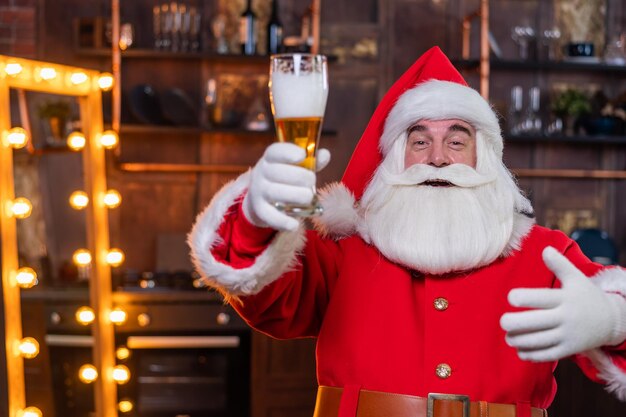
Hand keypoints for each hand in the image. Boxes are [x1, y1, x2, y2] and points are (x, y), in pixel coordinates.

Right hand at [242, 142, 329, 230]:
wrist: (261, 199)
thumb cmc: (284, 178)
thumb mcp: (295, 167)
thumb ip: (311, 162)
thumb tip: (325, 155)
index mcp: (270, 158)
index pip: (275, 151)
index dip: (289, 152)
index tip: (302, 155)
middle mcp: (261, 173)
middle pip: (278, 172)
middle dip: (301, 177)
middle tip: (312, 182)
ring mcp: (258, 192)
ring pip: (275, 193)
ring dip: (296, 196)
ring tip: (309, 198)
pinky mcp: (260, 210)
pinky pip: (269, 216)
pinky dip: (283, 221)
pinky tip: (295, 224)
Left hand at [500, 246, 625, 361]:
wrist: (611, 321)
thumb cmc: (586, 296)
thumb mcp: (576, 278)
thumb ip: (559, 264)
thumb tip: (545, 249)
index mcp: (564, 298)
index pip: (541, 298)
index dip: (523, 298)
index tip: (510, 298)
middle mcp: (565, 318)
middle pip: (535, 323)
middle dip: (514, 323)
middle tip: (503, 321)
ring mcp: (567, 336)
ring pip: (537, 341)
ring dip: (518, 340)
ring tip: (509, 336)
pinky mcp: (568, 350)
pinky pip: (546, 355)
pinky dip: (529, 354)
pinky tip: (519, 349)